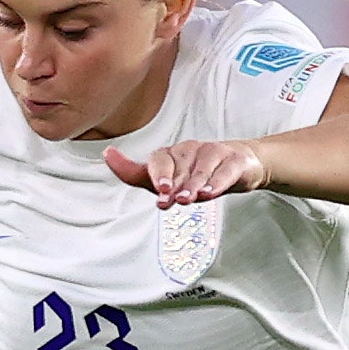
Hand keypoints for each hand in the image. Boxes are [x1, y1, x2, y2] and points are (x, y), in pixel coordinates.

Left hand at [105, 139, 267, 207]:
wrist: (241, 165)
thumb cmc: (199, 173)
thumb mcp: (167, 179)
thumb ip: (136, 174)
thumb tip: (108, 155)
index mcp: (172, 154)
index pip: (159, 159)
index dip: (158, 173)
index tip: (158, 187)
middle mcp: (190, 150)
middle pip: (179, 165)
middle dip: (173, 181)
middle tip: (169, 195)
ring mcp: (213, 153)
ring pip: (201, 169)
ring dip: (193, 185)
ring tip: (188, 198)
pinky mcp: (234, 161)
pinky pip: (225, 171)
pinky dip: (217, 182)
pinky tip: (211, 192)